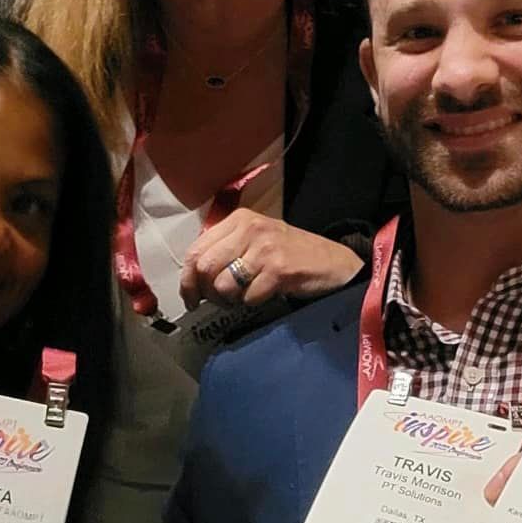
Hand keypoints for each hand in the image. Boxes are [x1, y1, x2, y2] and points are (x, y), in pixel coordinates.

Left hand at [180, 209, 363, 308]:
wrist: (334, 263)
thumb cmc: (291, 253)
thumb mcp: (256, 240)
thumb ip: (225, 249)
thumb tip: (192, 278)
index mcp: (239, 219)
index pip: (196, 250)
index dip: (187, 280)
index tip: (190, 298)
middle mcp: (250, 228)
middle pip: (205, 268)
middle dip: (207, 293)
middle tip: (220, 302)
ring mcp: (265, 248)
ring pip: (223, 286)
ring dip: (230, 301)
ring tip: (245, 297)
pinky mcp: (279, 269)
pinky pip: (249, 297)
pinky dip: (253, 303)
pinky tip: (265, 295)